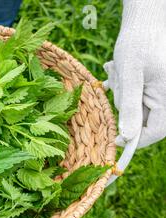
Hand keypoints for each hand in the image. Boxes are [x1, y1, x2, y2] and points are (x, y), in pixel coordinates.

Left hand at [104, 0, 165, 148]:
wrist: (145, 19)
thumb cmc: (138, 42)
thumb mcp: (130, 75)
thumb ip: (131, 107)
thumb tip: (127, 137)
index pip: (155, 131)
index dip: (134, 139)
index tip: (115, 139)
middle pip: (143, 118)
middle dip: (125, 105)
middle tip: (117, 82)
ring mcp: (160, 90)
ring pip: (136, 106)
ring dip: (122, 93)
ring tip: (118, 70)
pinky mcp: (153, 85)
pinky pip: (136, 95)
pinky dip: (124, 87)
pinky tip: (118, 69)